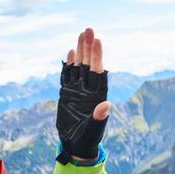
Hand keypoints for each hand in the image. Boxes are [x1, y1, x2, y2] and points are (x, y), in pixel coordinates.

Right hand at [57, 27, 111, 163]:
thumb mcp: (94, 130)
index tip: (98, 41)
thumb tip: (107, 105)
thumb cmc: (88, 139)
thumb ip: (99, 118)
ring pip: (79, 66)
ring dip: (80, 50)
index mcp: (97, 95)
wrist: (76, 145)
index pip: (97, 71)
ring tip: (82, 34)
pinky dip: (69, 64)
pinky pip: (68, 75)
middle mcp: (88, 89)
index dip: (97, 57)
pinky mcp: (67, 93)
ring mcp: (77, 90)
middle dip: (89, 47)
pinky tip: (71, 51)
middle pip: (88, 64)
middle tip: (89, 29)